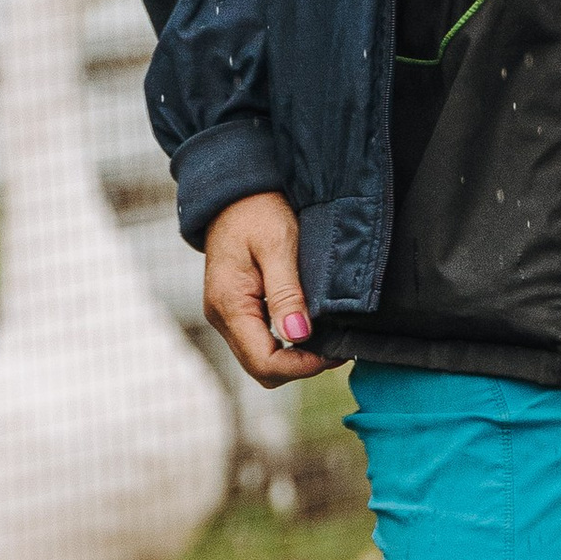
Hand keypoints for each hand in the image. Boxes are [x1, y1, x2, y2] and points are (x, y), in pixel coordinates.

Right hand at [203, 191, 327, 384]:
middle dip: (300, 367)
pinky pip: (260, 340)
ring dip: (294, 358)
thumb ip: (287, 292)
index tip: (335, 354)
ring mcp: (227, 314)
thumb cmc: (257, 211)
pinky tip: (311, 329)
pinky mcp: (236, 308)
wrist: (234, 191)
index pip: (263, 361)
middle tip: (337, 350)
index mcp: (229, 305)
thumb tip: (299, 335)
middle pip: (261, 369)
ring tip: (329, 341)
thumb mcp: (278, 245)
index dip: (301, 367)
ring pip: (260, 359)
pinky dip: (286, 344)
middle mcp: (222, 317)